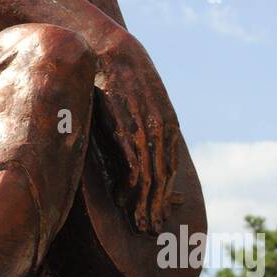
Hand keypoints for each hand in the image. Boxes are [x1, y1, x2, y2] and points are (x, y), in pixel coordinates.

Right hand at [92, 26, 179, 233]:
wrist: (107, 47)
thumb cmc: (120, 73)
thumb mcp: (141, 100)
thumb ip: (143, 124)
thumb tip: (136, 148)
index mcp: (167, 125)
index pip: (170, 169)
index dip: (164, 196)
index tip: (159, 215)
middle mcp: (161, 129)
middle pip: (162, 178)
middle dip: (156, 207)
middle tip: (150, 229)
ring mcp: (143, 129)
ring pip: (150, 177)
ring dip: (144, 204)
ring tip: (138, 224)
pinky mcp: (124, 127)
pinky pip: (133, 165)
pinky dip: (130, 187)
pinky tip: (123, 201)